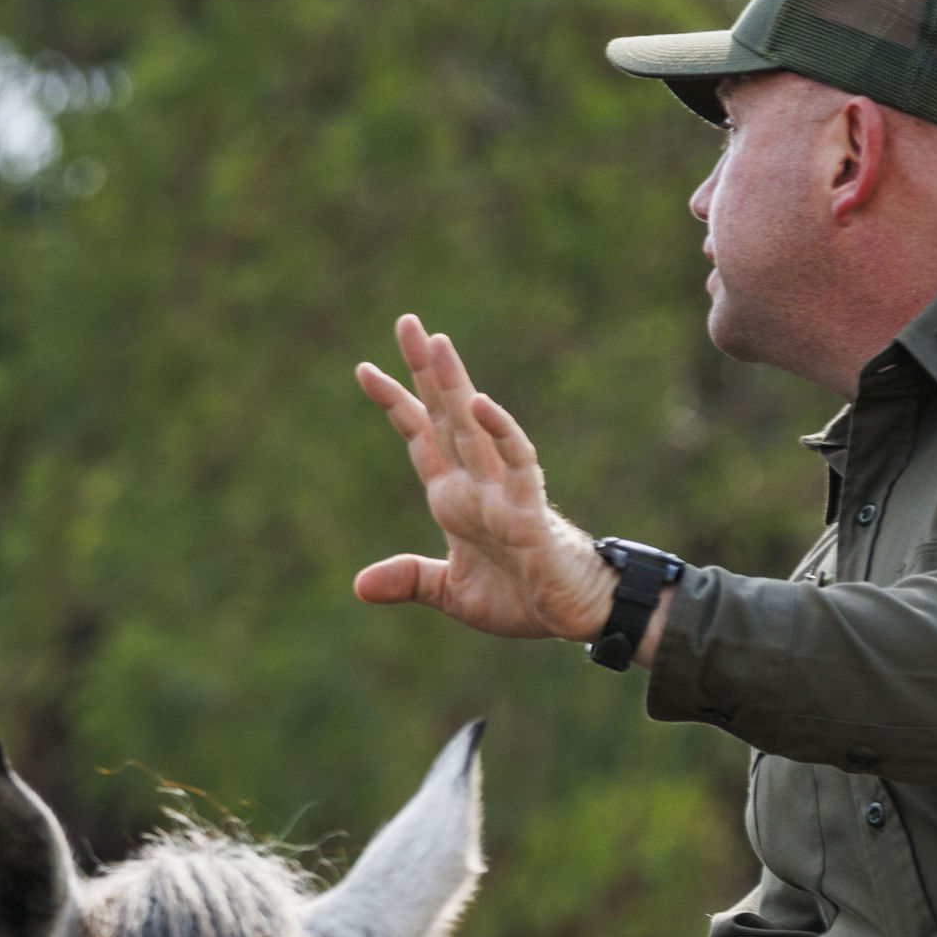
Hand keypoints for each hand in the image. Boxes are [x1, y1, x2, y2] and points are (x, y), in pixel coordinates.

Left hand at [351, 316, 618, 642]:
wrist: (577, 616)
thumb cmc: (523, 597)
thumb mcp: (452, 592)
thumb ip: (411, 579)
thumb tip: (360, 586)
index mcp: (455, 498)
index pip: (421, 437)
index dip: (396, 403)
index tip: (364, 368)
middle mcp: (477, 484)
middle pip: (446, 416)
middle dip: (424, 371)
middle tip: (406, 320)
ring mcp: (503, 492)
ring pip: (476, 427)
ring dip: (456, 386)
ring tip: (436, 343)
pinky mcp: (531, 510)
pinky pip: (517, 463)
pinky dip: (500, 433)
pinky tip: (481, 404)